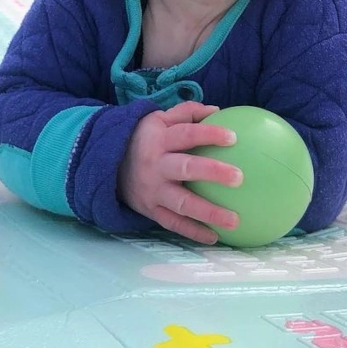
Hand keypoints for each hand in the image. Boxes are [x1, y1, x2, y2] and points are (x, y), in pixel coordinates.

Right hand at [117, 101, 241, 243]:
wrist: (107, 165)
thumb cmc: (143, 138)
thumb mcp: (157, 119)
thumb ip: (186, 113)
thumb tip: (217, 111)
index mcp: (159, 140)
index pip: (186, 134)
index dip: (209, 134)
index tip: (233, 137)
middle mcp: (156, 165)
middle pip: (186, 168)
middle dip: (212, 172)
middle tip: (239, 178)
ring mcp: (153, 191)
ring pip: (182, 203)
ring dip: (209, 212)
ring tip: (235, 221)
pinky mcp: (150, 210)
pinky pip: (173, 223)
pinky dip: (193, 232)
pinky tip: (215, 237)